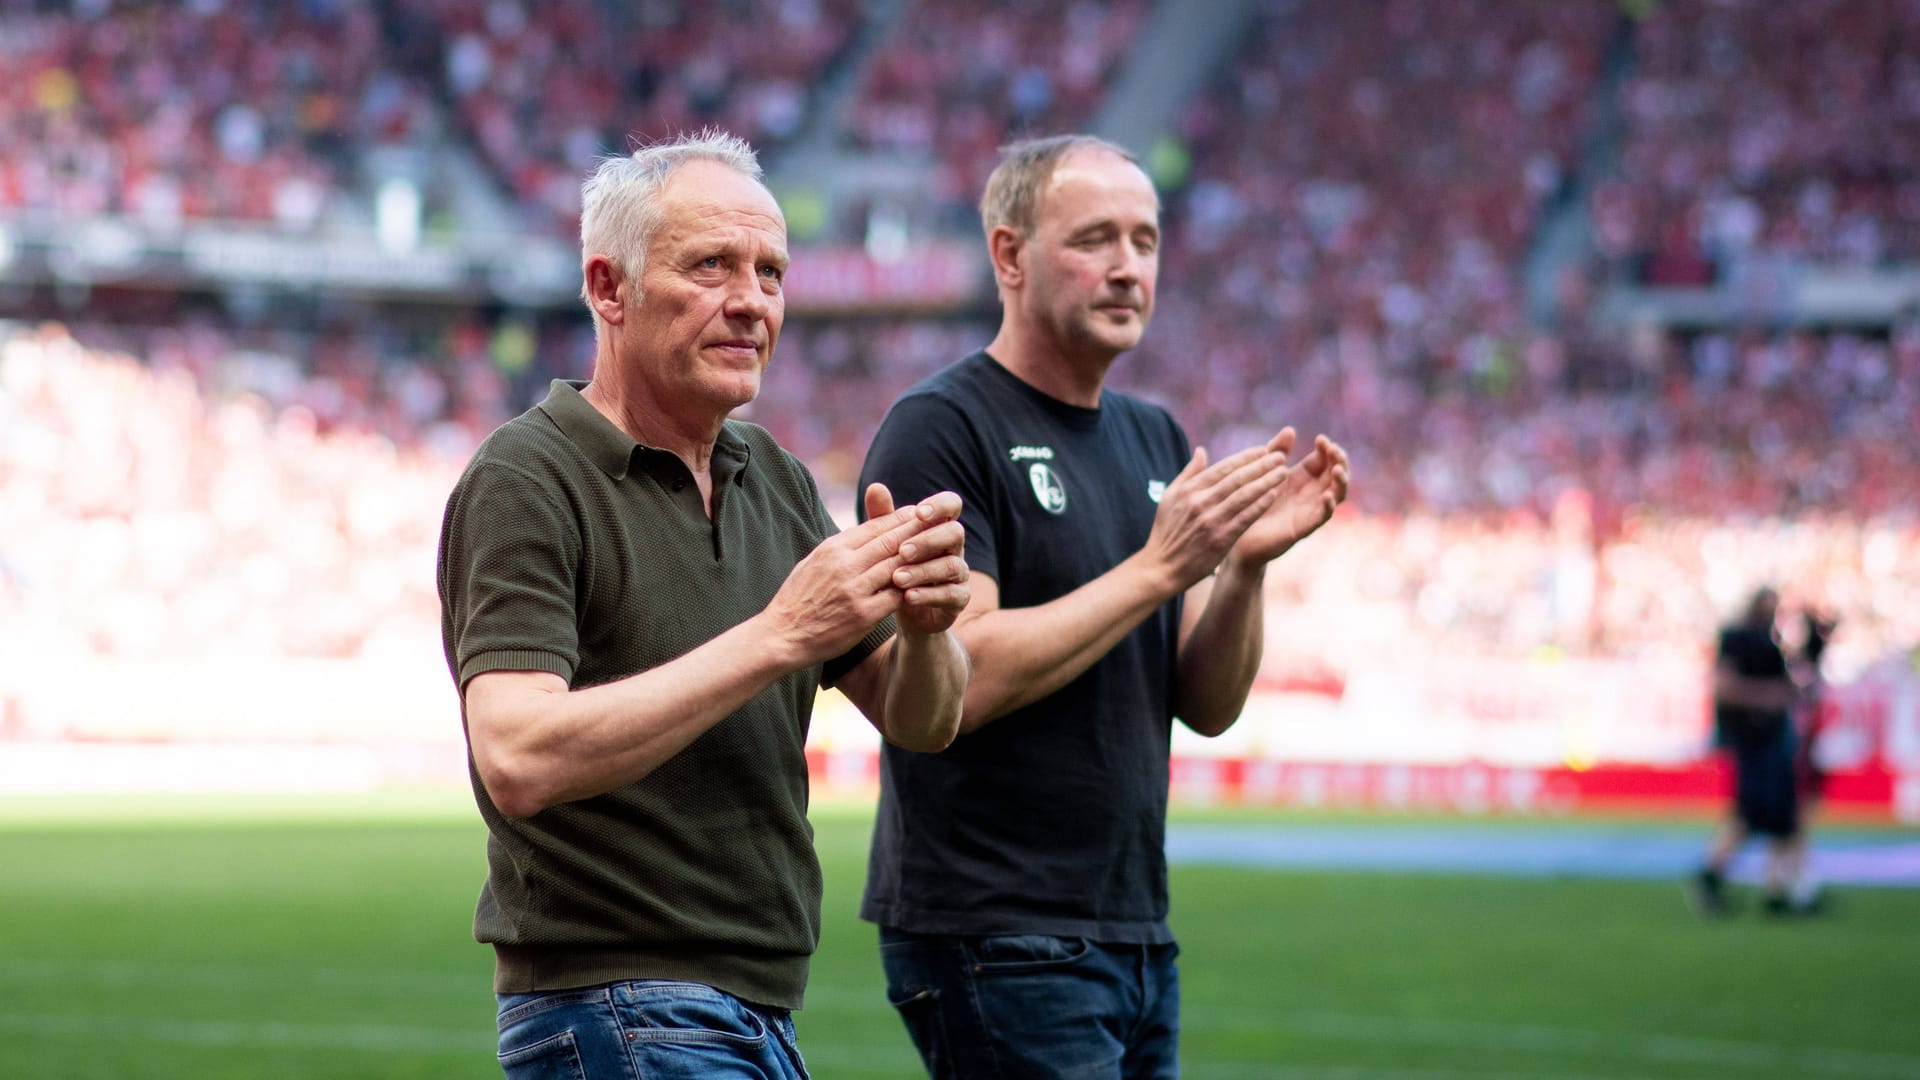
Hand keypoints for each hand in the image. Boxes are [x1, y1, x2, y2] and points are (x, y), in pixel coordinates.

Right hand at [762, 486, 960, 663]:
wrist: (782, 635)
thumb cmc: (797, 598)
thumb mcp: (813, 562)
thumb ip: (839, 547)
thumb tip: (863, 530)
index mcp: (832, 549)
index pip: (873, 527)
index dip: (899, 518)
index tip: (918, 512)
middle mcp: (844, 565)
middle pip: (890, 542)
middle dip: (916, 531)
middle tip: (938, 523)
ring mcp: (854, 590)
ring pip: (897, 567)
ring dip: (920, 558)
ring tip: (939, 551)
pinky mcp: (863, 615)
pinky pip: (896, 597)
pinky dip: (912, 589)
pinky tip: (926, 584)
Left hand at [868, 483, 969, 635]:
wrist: (901, 611)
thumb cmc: (895, 568)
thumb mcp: (886, 544)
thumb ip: (883, 517)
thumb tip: (874, 487)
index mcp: (939, 527)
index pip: (951, 505)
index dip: (939, 506)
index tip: (918, 514)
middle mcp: (954, 547)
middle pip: (955, 533)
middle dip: (928, 540)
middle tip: (902, 551)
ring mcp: (960, 574)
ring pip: (952, 565)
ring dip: (924, 570)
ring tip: (897, 578)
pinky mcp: (959, 599)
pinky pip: (952, 594)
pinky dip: (929, 595)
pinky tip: (907, 597)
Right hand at [1141, 439, 1289, 592]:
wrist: (1162, 567)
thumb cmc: (1166, 531)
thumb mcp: (1170, 497)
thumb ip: (1188, 473)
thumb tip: (1202, 450)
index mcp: (1189, 490)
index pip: (1223, 468)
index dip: (1245, 457)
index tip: (1264, 450)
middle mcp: (1200, 502)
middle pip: (1237, 478)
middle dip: (1261, 465)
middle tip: (1280, 456)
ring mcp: (1211, 521)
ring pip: (1244, 495)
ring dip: (1266, 482)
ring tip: (1282, 472)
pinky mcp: (1220, 539)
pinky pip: (1244, 518)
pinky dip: (1260, 505)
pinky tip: (1273, 495)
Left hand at [1229, 430, 1349, 566]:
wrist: (1237, 533)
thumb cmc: (1250, 500)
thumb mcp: (1263, 470)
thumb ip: (1276, 451)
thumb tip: (1290, 430)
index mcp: (1302, 476)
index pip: (1324, 459)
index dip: (1327, 449)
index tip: (1322, 439)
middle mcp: (1310, 491)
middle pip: (1336, 474)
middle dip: (1339, 460)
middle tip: (1334, 450)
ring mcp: (1309, 509)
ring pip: (1337, 494)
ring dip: (1340, 481)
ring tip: (1337, 470)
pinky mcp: (1303, 526)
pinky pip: (1322, 516)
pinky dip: (1328, 506)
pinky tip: (1327, 496)